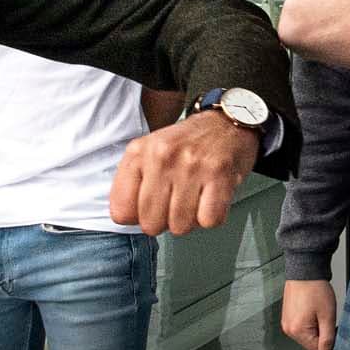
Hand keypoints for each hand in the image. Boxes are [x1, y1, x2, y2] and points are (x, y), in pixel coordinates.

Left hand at [110, 110, 258, 235]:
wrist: (228, 123)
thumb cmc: (189, 144)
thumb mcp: (149, 151)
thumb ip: (131, 182)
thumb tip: (126, 218)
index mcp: (139, 151)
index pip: (121, 210)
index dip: (137, 217)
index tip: (149, 207)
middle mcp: (162, 156)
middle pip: (151, 223)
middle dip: (165, 222)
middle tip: (176, 204)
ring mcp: (191, 165)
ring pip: (180, 226)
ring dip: (190, 220)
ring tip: (195, 199)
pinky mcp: (219, 174)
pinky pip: (208, 220)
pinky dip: (212, 216)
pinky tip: (211, 199)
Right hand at [280, 280, 336, 349]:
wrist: (305, 270)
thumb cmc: (316, 289)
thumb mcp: (327, 316)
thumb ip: (328, 339)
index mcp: (297, 331)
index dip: (330, 344)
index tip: (335, 331)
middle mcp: (288, 329)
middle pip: (311, 344)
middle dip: (322, 336)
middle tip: (328, 319)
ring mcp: (286, 323)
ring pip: (307, 336)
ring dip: (316, 329)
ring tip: (320, 312)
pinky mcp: (287, 316)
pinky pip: (301, 327)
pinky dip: (310, 323)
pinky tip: (313, 310)